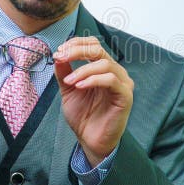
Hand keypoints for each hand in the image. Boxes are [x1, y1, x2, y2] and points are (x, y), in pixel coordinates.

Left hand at [53, 36, 133, 167]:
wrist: (90, 140)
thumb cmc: (83, 115)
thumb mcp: (68, 89)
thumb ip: (64, 72)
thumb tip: (57, 54)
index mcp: (102, 68)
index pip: (93, 45)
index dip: (76, 44)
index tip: (59, 52)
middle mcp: (114, 72)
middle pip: (98, 49)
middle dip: (77, 51)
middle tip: (61, 57)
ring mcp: (122, 83)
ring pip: (104, 64)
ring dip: (82, 70)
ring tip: (69, 81)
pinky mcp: (125, 96)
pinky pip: (111, 80)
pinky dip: (93, 80)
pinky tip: (80, 86)